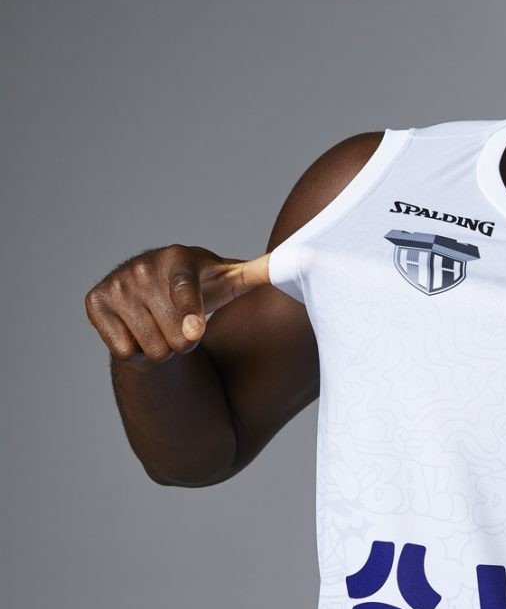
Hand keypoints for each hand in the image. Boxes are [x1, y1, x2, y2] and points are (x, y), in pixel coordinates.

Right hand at [85, 245, 271, 363]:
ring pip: (148, 347)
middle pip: (171, 336)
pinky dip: (135, 351)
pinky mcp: (95, 301)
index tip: (195, 332)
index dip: (189, 316)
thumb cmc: (202, 287)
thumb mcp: (230, 280)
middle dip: (184, 343)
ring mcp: (116, 283)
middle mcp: (142, 267)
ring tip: (164, 329)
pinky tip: (140, 331)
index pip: (184, 291)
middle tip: (185, 329)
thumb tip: (308, 260)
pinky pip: (122, 351)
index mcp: (178, 258)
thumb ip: (262, 274)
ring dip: (161, 349)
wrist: (151, 289)